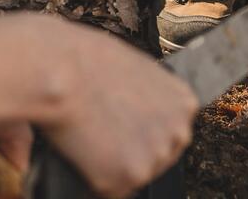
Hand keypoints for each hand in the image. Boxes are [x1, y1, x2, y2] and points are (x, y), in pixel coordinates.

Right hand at [30, 20, 195, 198]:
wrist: (63, 70)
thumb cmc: (89, 62)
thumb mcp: (136, 70)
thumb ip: (150, 98)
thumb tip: (139, 115)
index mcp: (184, 104)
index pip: (169, 131)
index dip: (141, 129)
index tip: (123, 123)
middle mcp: (178, 133)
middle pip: (156, 156)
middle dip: (131, 150)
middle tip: (103, 130)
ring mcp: (156, 158)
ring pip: (132, 173)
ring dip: (112, 163)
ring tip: (91, 134)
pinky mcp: (129, 177)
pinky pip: (109, 188)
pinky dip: (93, 175)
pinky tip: (83, 148)